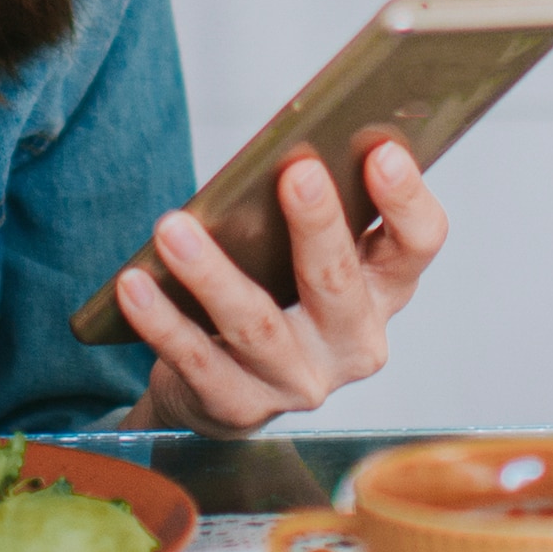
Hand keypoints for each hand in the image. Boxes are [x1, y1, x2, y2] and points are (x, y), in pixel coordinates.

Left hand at [114, 135, 450, 437]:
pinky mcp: (239, 407)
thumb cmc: (273, 291)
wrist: (222, 386)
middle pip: (339, 282)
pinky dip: (162, 322)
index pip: (417, 245)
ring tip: (172, 228)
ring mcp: (300, 382)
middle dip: (318, 225)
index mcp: (383, 289)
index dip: (406, 201)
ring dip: (212, 273)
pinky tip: (135, 285)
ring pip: (257, 324)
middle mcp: (354, 341)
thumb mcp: (304, 254)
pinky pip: (197, 360)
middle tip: (296, 171)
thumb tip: (283, 144)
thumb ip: (309, 210)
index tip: (383, 152)